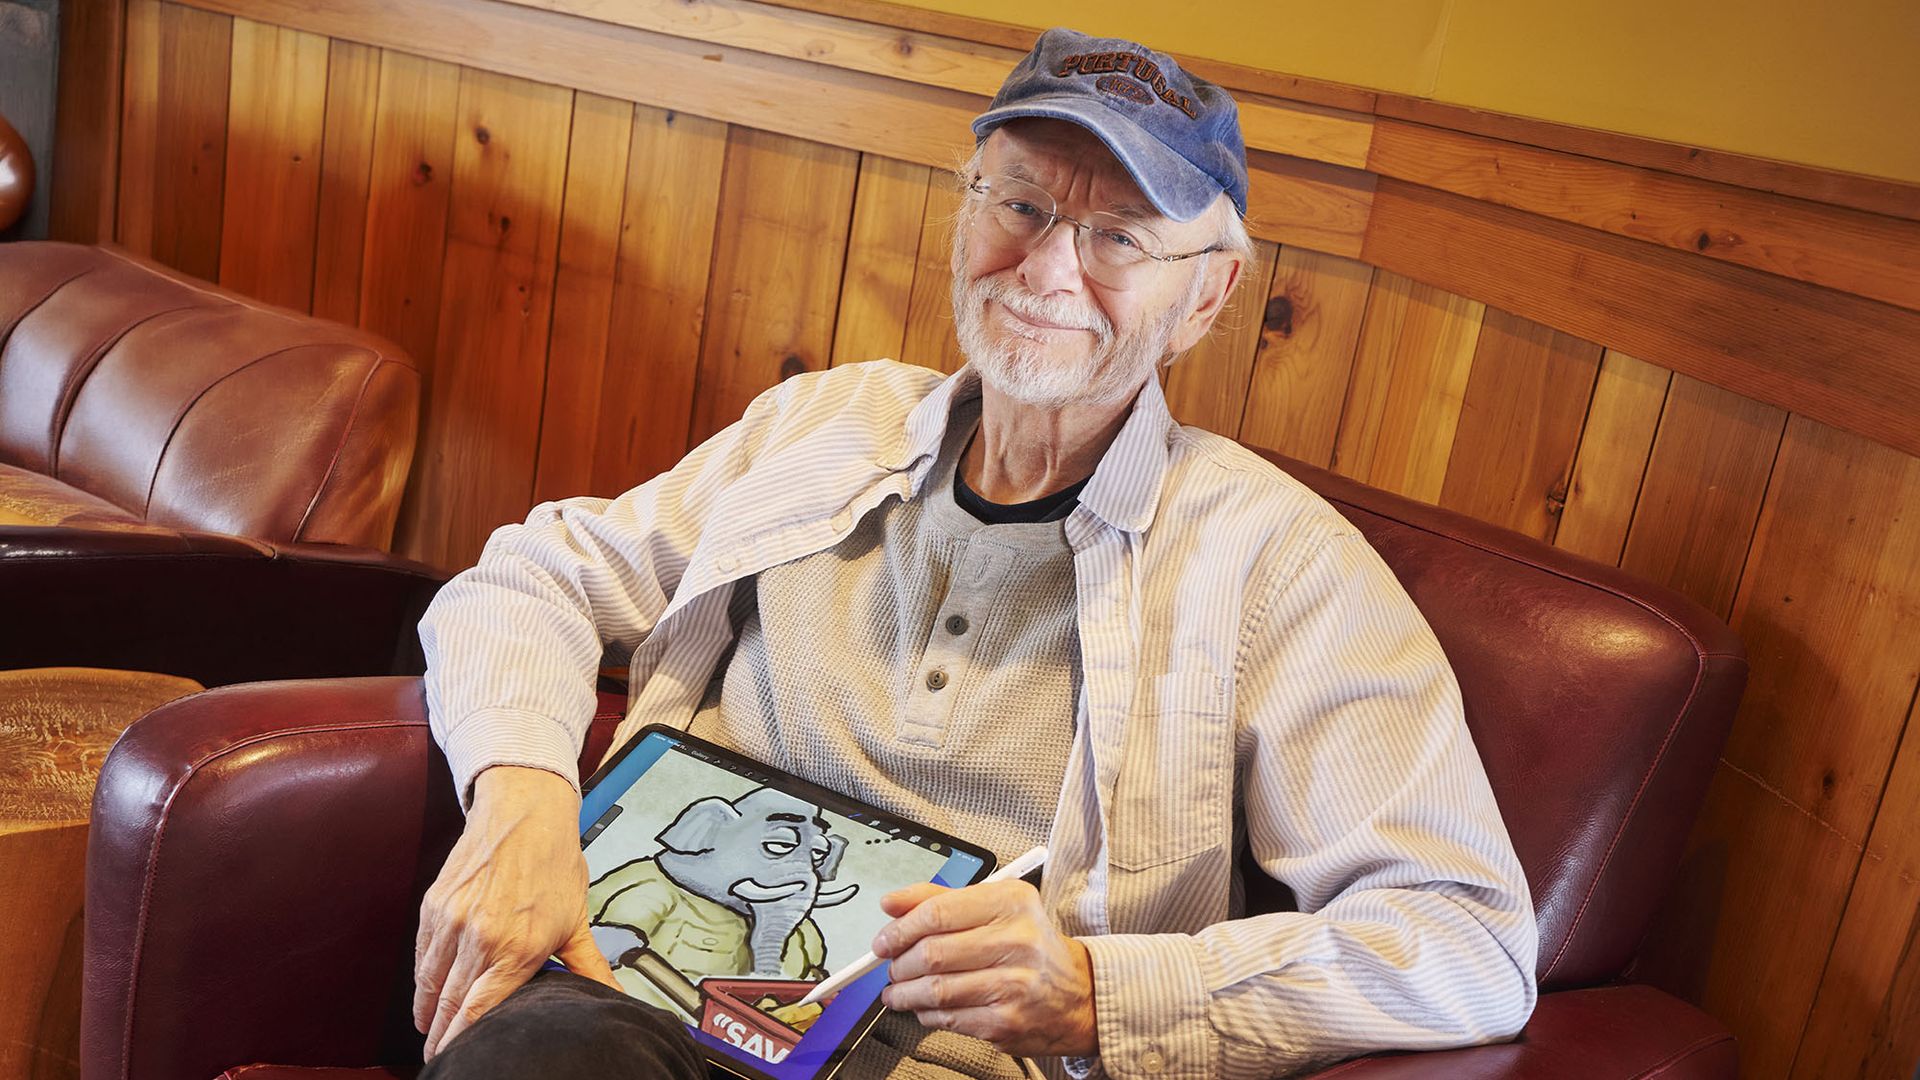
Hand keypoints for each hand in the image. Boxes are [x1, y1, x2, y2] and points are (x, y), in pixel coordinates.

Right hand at [413, 765, 619, 1058]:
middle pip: (450, 1005)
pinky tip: (426, 992)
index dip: (464, 1040)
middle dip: (441, 1036)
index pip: (480, 1012)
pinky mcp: (433, 906)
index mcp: (517, 949)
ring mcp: (452, 923)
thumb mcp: (576, 919)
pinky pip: (421, 954)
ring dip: (426, 1012)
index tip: (460, 1056)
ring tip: (428, 1030)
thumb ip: (589, 967)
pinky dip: (421, 978)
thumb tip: (613, 995)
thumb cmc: (553, 862)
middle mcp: (480, 939)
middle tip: (438, 1055)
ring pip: (430, 983)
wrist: (524, 812)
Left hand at [872, 879, 1097, 1056]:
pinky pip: (947, 1018)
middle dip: (899, 963)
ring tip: (899, 990)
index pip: (938, 912)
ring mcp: (1012, 985)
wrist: (1078, 996)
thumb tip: (892, 903)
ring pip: (934, 990)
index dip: (900, 928)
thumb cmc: (1031, 947)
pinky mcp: (1005, 1022)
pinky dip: (925, 1014)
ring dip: (904, 992)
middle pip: (931, 953)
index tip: (884, 939)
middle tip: (892, 965)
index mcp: (1011, 903)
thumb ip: (941, 900)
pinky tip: (925, 1006)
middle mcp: (1016, 941)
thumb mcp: (996, 907)